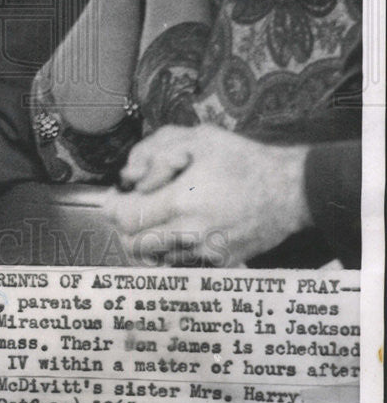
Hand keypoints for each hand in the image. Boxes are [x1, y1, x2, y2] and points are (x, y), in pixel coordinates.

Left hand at [103, 125, 311, 265]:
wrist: (290, 191)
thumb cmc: (243, 160)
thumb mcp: (199, 138)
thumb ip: (155, 152)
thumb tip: (130, 177)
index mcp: (182, 202)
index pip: (126, 219)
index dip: (111, 207)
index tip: (114, 196)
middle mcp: (191, 234)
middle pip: (134, 245)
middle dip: (126, 225)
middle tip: (132, 205)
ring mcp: (206, 254)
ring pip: (155, 257)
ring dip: (147, 238)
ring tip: (157, 214)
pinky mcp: (220, 264)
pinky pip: (180, 263)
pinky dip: (170, 249)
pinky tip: (180, 227)